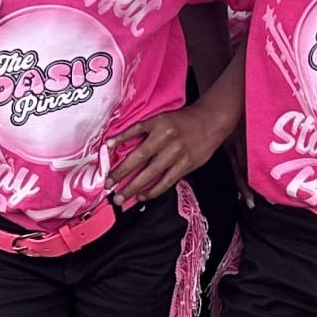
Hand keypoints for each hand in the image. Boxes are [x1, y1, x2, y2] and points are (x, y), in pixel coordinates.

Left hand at [111, 99, 229, 206]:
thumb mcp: (159, 118)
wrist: (210, 122)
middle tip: (109, 186)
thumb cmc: (182, 120)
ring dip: (135, 187)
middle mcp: (167, 139)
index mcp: (158, 125)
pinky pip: (167, 181)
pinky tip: (143, 196)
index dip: (119, 146)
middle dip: (122, 174)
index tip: (105, 162)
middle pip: (140, 159)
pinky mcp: (187, 165)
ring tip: (121, 197)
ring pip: (152, 174)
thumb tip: (113, 144)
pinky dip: (154, 190)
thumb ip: (138, 131)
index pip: (133, 138)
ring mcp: (178, 154)